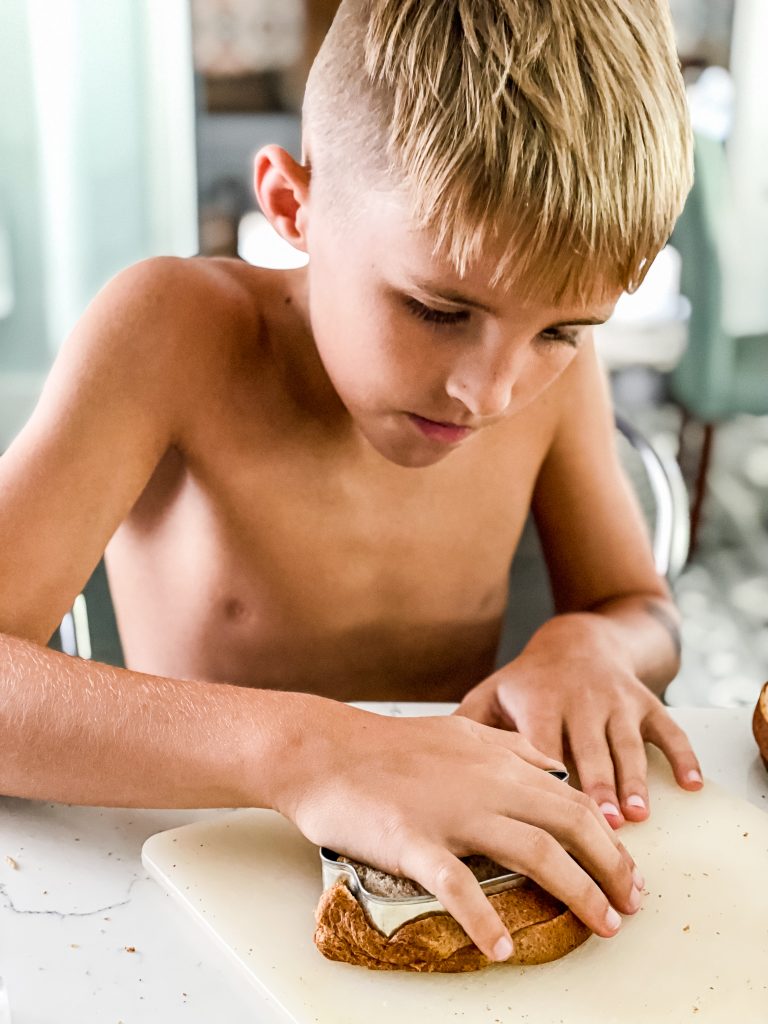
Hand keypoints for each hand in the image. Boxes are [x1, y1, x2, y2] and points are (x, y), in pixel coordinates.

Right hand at [275, 699, 643, 963]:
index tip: (629, 871)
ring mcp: (454, 813)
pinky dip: (483, 920)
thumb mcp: (460, 732)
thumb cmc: (388, 746)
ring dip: (577, 892)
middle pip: (571, 825)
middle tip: (631, 906)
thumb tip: (552, 766)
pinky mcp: (415, 841)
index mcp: (499, 762)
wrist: (325, 751)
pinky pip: (458, 885)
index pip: (573, 800)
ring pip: (535, 851)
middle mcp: (488, 784)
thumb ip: (509, 747)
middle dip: (612, 868)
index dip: (610, 838)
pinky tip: (500, 948)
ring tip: (600, 925)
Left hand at [453, 620, 703, 829]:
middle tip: (602, 827)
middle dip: (597, 787)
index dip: (545, 778)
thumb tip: (428, 762)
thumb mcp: (494, 693)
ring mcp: (615, 701)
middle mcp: (579, 700)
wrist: (578, 641)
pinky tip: (691, 784)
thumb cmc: (529, 681)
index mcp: (538, 702)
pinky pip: (668, 729)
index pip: (541, 744)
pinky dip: (682, 756)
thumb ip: (469, 726)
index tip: (544, 813)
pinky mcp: (644, 702)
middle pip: (588, 749)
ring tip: (637, 815)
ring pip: (626, 743)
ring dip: (634, 779)